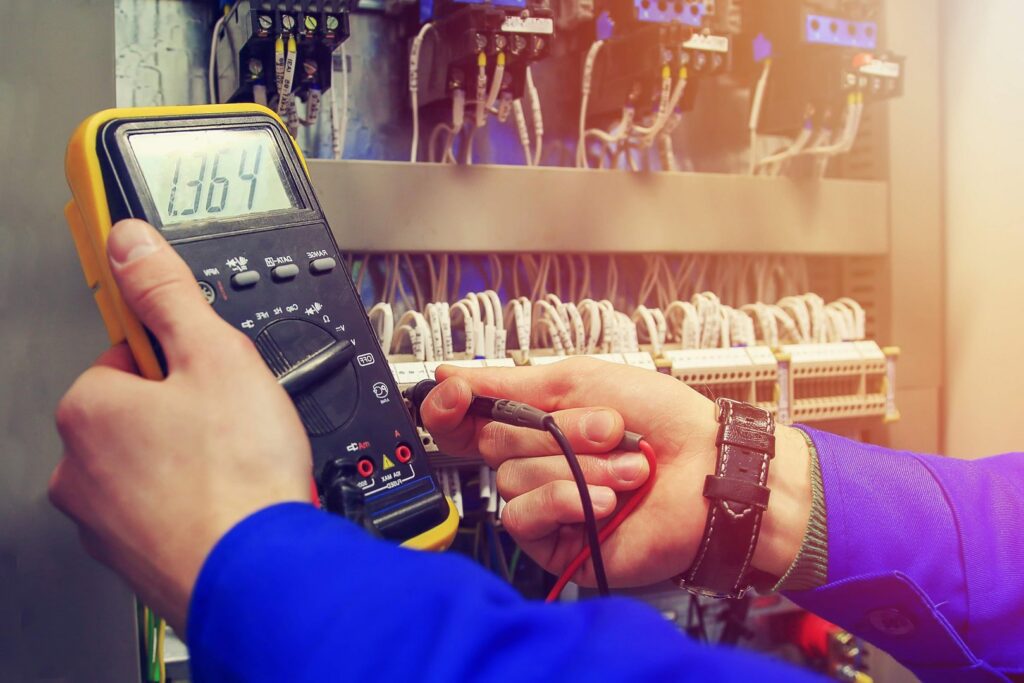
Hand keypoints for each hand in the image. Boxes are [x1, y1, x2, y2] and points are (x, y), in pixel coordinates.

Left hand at [49, 220, 310, 634]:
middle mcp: (78, 468)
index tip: (209, 369)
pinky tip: (233, 499)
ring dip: (194, 458)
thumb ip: (169, 293)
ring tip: (240, 463)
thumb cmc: (235, 476)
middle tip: (236, 420)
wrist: (257, 574)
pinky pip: (166, 509)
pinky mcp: (135, 557)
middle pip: (142, 412)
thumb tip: (133, 243)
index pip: (129, 355)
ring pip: (154, 463)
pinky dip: (197, 501)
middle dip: (188, 410)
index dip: (182, 357)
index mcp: (88, 408)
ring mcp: (104, 520)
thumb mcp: (216, 355)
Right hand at [421, 358, 810, 588]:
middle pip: (493, 442)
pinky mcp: (556, 540)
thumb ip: (510, 383)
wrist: (710, 471)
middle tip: (610, 428)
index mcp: (537, 421)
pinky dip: (565, 500)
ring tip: (628, 469)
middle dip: (557, 431)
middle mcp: (536, 461)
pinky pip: (524, 516)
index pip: (467, 418)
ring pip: (512, 479)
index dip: (451, 407)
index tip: (458, 394)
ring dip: (576, 467)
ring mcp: (546, 502)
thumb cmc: (663, 421)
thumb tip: (449, 376)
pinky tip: (605, 501)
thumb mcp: (581, 381)